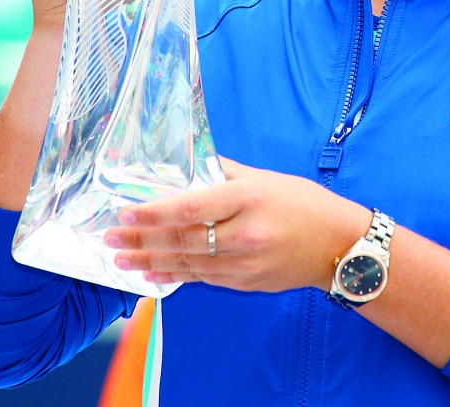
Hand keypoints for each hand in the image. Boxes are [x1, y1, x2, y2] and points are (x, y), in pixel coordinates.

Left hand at [103, 158, 369, 292]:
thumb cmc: (304, 205)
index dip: (153, 212)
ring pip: (187, 263)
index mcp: (248, 199)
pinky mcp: (245, 283)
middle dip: (141, 240)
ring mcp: (244, 263)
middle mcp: (244, 234)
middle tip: (109, 239)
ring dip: (149, 261)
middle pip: (181, 238)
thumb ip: (225, 173)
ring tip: (120, 259)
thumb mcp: (266, 178)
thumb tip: (188, 165)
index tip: (125, 212)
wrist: (340, 247)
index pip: (190, 207)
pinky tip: (152, 274)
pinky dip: (173, 276)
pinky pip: (202, 278)